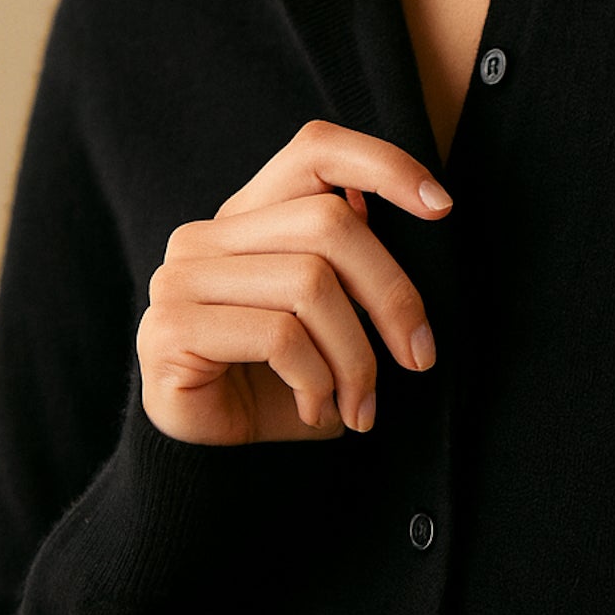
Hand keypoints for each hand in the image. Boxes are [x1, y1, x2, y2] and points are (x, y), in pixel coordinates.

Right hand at [136, 118, 452, 445]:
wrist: (216, 464)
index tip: (442, 209)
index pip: (316, 149)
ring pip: (311, 284)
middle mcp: (205, 236)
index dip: (384, 165)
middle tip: (419, 357)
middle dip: (392, 296)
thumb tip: (422, 207)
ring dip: (356, 357)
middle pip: (330, 223)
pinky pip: (278, 336)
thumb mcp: (335, 317)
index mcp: (248, 218)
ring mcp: (180, 279)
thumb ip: (356, 260)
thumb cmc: (285, 385)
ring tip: (360, 405)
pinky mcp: (171, 328)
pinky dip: (317, 381)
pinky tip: (317, 410)